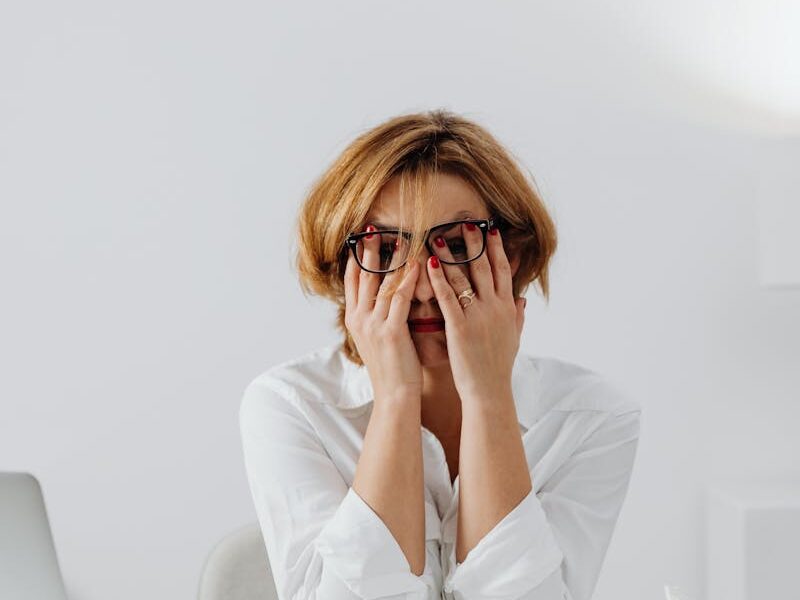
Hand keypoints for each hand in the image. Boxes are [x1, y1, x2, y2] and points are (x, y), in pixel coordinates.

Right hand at [343, 227, 422, 402]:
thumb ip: (377, 315)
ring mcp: (373, 325)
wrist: (394, 396)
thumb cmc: (392, 368)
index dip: (356, 257)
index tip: (360, 237)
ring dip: (392, 258)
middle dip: (368, 250)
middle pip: (362, 276)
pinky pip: (400, 298)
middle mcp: (359, 319)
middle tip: (373, 228)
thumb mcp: (376, 339)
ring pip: (381, 283)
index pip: (351, 280)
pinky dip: (409, 279)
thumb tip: (383, 295)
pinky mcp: (390, 332)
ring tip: (401, 237)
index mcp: (354, 320)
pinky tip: (418, 263)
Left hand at [425, 224, 524, 402]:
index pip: (503, 271)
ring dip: (451, 254)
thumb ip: (517, 315)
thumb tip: (522, 298)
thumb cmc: (498, 367)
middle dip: (476, 243)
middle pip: (485, 268)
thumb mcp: (514, 338)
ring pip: (464, 278)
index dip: (497, 249)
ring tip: (439, 236)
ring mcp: (478, 316)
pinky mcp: (460, 327)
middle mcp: (495, 308)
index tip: (491, 229)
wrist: (489, 391)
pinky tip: (429, 263)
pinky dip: (438, 278)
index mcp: (507, 308)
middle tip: (467, 222)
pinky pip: (447, 297)